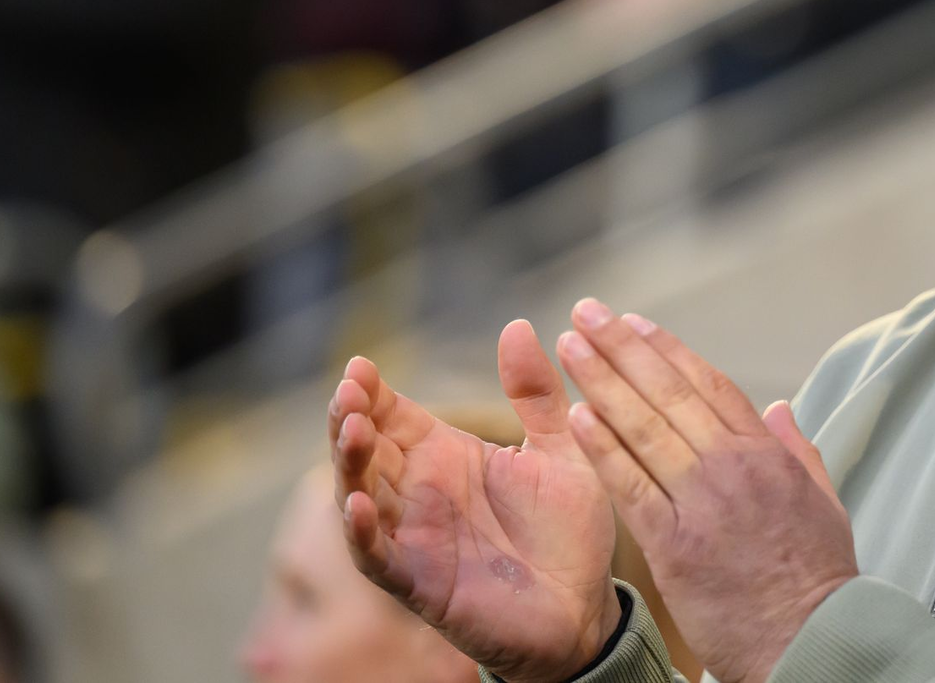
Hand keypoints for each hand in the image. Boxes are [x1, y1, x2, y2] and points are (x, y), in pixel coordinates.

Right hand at [329, 319, 621, 682]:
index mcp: (449, 456)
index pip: (396, 415)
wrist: (587, 609)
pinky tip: (359, 504)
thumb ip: (537, 392)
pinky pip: (379, 558)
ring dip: (350, 463)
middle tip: (348, 390)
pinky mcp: (421, 583)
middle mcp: (422, 492)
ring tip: (350, 428)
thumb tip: (519, 324)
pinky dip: (362, 532)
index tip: (361, 364)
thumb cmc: (569, 530)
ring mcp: (416, 538)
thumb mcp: (561, 448)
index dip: (374, 391)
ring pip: (361, 495)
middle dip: (349, 417)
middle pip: (367, 448)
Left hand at [557, 301, 857, 682]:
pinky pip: (631, 485)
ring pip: (644, 426)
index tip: (634, 321)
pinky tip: (577, 414)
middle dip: (622, 346)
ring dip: (602, 380)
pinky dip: (603, 447)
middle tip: (586, 312)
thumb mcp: (825, 504)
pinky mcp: (675, 545)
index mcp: (765, 453)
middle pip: (668, 391)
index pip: (708, 383)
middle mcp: (732, 466)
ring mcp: (702, 502)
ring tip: (571, 345)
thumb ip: (798, 450)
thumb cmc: (819, 580)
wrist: (815, 646)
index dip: (666, 348)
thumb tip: (778, 408)